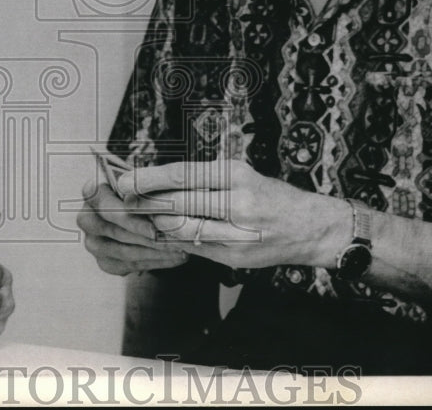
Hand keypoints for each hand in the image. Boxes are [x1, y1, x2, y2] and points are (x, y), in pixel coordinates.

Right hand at [77, 177, 188, 275]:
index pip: (108, 208)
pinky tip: (175, 257)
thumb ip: (146, 188)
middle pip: (117, 232)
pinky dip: (155, 262)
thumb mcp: (141, 182)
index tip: (154, 228)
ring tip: (181, 249)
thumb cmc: (140, 189)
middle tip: (175, 241)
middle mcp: (86, 218)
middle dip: (149, 239)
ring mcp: (93, 242)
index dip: (132, 219)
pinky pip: (130, 265)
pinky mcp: (104, 261)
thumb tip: (162, 199)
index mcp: (92, 192)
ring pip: (125, 252)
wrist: (134, 205)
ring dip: (156, 252)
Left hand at [118, 160, 349, 269]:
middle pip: (178, 203)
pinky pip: (193, 247)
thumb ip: (204, 177)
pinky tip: (162, 232)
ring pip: (181, 229)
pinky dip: (174, 238)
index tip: (126, 180)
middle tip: (122, 198)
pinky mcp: (233, 257)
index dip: (150, 178)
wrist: (309, 227)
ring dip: (156, 223)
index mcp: (237, 175)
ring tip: (140, 215)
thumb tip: (158, 180)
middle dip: (145, 202)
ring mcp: (236, 234)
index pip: (184, 174)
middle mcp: (237, 203)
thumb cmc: (269, 195)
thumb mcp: (241, 173)